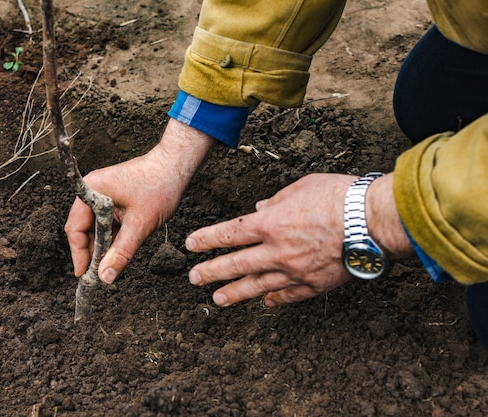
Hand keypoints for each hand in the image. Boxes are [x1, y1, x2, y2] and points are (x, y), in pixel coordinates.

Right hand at [65, 119, 214, 282]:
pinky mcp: (112, 197)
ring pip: (95, 226)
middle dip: (91, 251)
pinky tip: (119, 247)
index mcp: (92, 191)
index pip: (75, 228)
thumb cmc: (159, 187)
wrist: (176, 166)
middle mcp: (92, 190)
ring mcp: (102, 193)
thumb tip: (105, 276)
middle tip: (99, 273)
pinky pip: (105, 221)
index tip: (84, 274)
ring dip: (102, 244)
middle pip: (82, 228)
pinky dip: (111, 235)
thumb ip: (121, 252)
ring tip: (111, 262)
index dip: (79, 253)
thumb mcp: (139, 225)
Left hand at [185, 173, 412, 306]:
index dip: (206, 240)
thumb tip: (259, 210)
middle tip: (193, 278)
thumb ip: (276, 201)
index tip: (191, 245)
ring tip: (217, 299)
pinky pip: (288, 296)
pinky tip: (265, 304)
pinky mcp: (314, 284)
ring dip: (234, 293)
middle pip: (235, 264)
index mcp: (270, 223)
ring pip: (257, 286)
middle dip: (211, 271)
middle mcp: (277, 251)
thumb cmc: (340, 197)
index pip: (229, 233)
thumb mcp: (302, 187)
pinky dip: (275, 300)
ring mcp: (294, 271)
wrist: (373, 221)